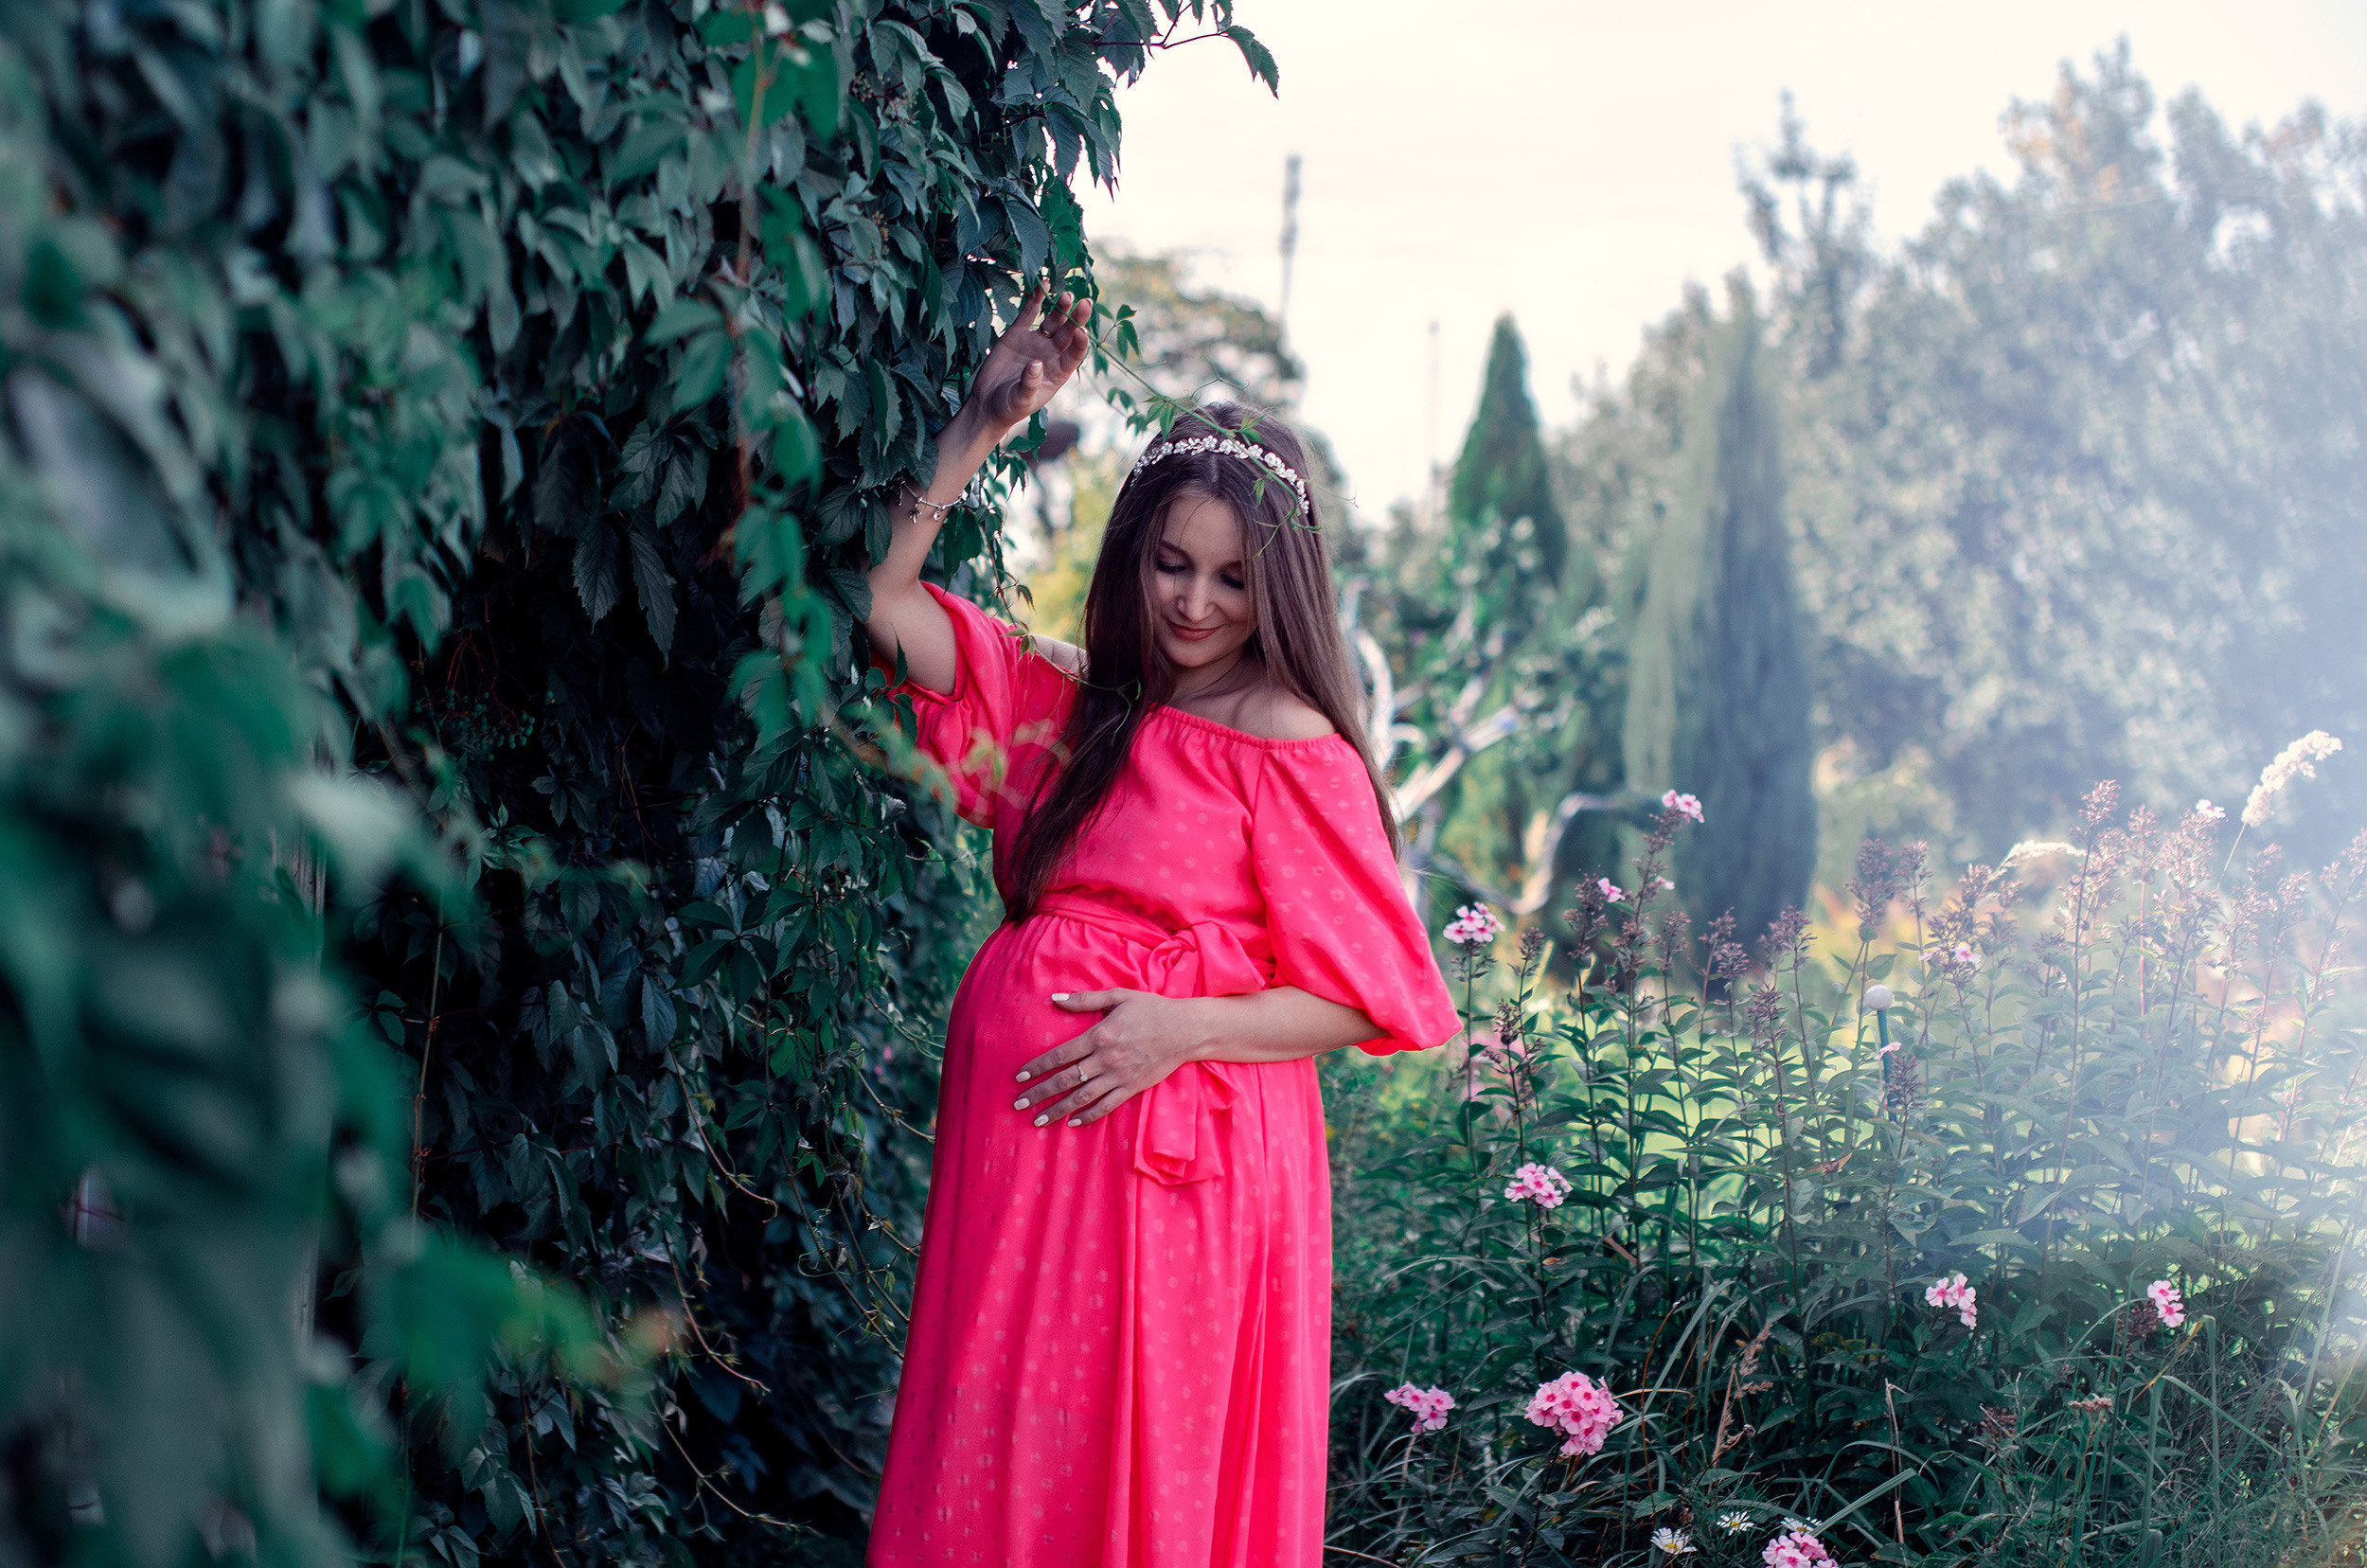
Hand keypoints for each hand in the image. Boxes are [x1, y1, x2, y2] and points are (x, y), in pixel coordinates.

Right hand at [962, 284, 1093, 436]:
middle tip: (1085, 303)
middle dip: (1076, 319)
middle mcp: (1051, 354)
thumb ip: (1030, 383)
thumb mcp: (1021, 400)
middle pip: (1068, 333)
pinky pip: (1030, 313)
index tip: (1082, 332)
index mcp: (1058, 372)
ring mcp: (1036, 342)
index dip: (1080, 343)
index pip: (1074, 354)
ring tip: (1066, 295)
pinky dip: (1036, 299)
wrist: (987, 403)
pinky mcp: (1018, 333)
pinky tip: (1043, 284)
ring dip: (1060, 308)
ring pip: (1052, 320)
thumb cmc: (1009, 407)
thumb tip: (1036, 364)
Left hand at [1010, 989, 1206, 1127]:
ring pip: (1082, 1097)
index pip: (1060, 1055)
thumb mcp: (1118, 997)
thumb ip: (1084, 1000)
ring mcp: (1119, 1076)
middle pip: (1066, 1080)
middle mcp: (1106, 1059)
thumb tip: (1054, 999)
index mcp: (1099, 1036)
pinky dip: (1089, 1116)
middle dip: (1040, 1093)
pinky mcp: (1132, 1087)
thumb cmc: (1151, 1009)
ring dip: (1058, 1110)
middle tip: (1019, 1104)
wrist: (1186, 1030)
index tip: (1020, 1077)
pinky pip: (1106, 1106)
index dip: (1038, 1067)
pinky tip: (1073, 1122)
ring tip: (1039, 1120)